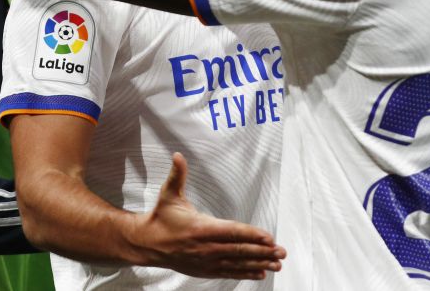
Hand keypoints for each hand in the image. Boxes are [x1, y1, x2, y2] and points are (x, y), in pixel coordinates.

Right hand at [126, 153, 284, 279]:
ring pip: (237, 263)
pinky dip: (245, 273)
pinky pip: (229, 272)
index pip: (232, 231)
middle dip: (263, 252)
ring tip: (276, 265)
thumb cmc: (161, 217)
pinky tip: (260, 273)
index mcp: (201, 228)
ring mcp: (206, 261)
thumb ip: (177, 175)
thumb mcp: (168, 194)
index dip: (251, 235)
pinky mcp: (205, 269)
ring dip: (259, 264)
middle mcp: (206, 247)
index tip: (269, 237)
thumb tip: (178, 155)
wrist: (147, 243)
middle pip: (239, 250)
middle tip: (281, 253)